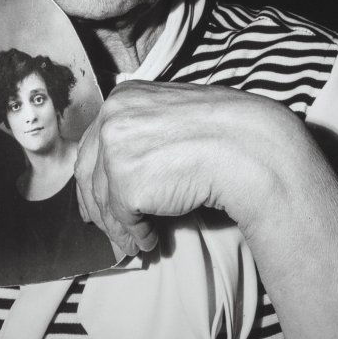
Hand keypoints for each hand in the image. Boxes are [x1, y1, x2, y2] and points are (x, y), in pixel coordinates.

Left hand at [73, 80, 309, 256]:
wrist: (247, 146)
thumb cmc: (222, 130)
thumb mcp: (172, 113)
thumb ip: (143, 129)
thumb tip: (118, 166)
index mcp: (123, 97)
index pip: (94, 143)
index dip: (93, 176)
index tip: (94, 199)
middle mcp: (112, 119)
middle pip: (90, 173)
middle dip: (98, 207)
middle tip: (109, 229)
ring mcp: (117, 151)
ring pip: (105, 201)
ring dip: (119, 226)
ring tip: (134, 241)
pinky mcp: (127, 185)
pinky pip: (125, 220)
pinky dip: (137, 235)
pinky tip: (150, 241)